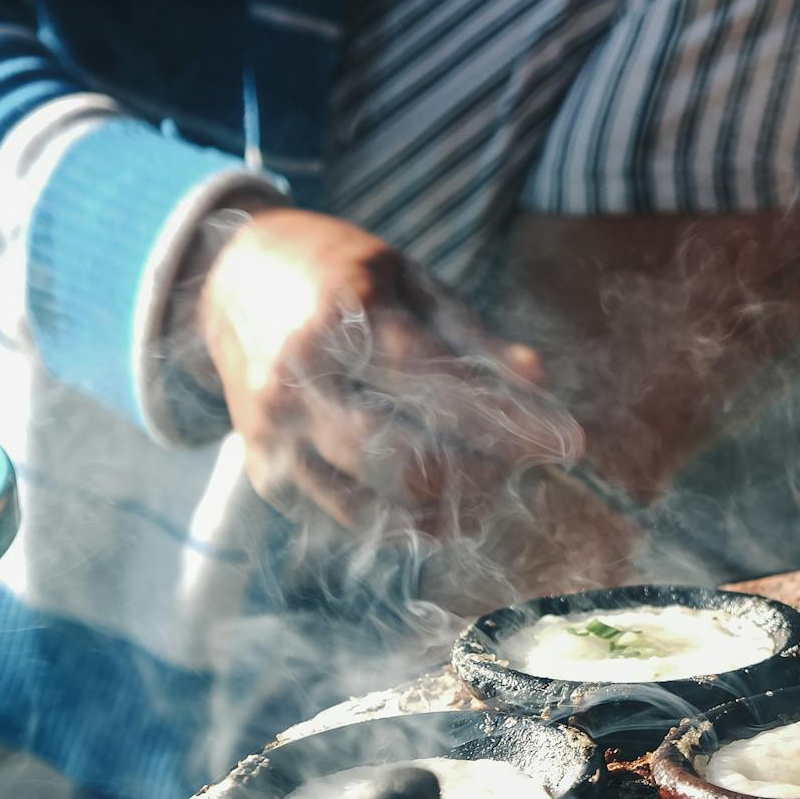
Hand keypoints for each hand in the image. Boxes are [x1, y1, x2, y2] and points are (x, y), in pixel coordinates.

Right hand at [188, 207, 583, 536]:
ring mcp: (276, 437)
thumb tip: (539, 384)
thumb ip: (473, 340)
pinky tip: (436, 498)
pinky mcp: (268, 476)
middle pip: (412, 464)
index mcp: (340, 322)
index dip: (510, 425)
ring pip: (382, 505)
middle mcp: (298, 384)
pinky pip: (351, 521)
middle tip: (517, 469)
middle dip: (481, 476)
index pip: (439, 389)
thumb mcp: (411, 283)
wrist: (230, 283)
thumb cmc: (342, 278)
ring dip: (451, 508)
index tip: (569, 444)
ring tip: (486, 486)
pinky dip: (405, 519)